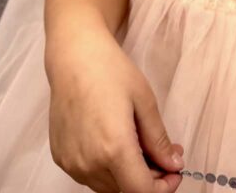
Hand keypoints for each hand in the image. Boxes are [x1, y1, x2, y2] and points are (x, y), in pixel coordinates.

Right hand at [48, 25, 184, 192]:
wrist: (73, 57)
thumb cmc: (110, 71)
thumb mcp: (144, 101)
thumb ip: (159, 139)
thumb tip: (174, 166)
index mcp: (114, 149)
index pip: (141, 192)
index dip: (163, 188)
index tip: (174, 172)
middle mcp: (89, 163)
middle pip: (125, 191)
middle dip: (149, 179)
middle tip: (164, 154)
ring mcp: (71, 163)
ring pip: (107, 187)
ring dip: (128, 175)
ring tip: (141, 145)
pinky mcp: (60, 158)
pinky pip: (89, 176)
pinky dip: (107, 169)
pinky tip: (116, 143)